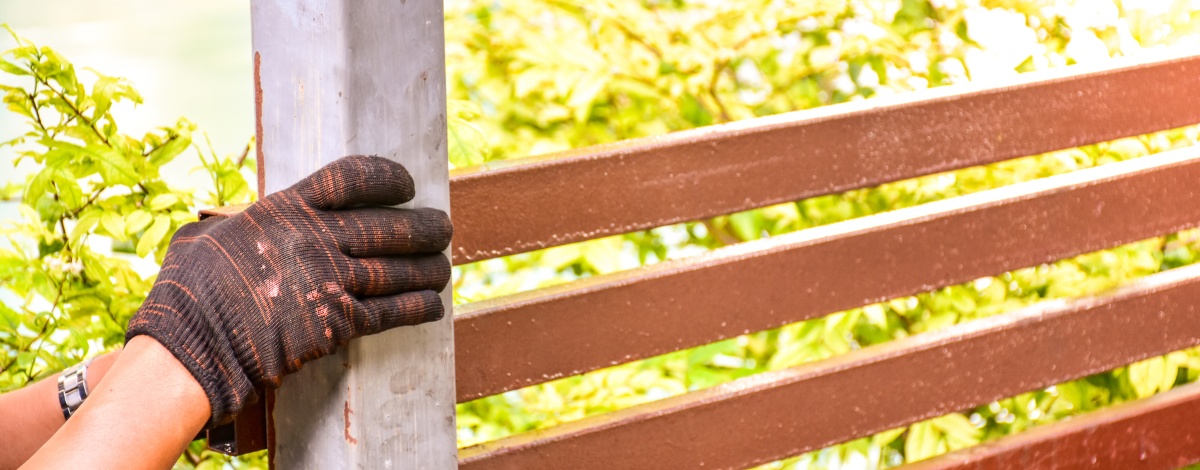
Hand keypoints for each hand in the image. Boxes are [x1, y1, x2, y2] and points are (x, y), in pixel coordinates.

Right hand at [126, 155, 451, 426]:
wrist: (193, 348)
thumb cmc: (188, 293)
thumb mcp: (204, 237)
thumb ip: (234, 224)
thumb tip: (236, 221)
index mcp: (285, 210)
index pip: (352, 178)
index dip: (387, 177)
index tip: (406, 184)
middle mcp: (315, 240)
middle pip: (389, 226)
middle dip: (424, 227)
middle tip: (443, 228)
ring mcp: (330, 281)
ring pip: (398, 270)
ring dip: (429, 269)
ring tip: (443, 267)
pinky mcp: (338, 323)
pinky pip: (392, 312)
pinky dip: (418, 307)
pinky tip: (434, 305)